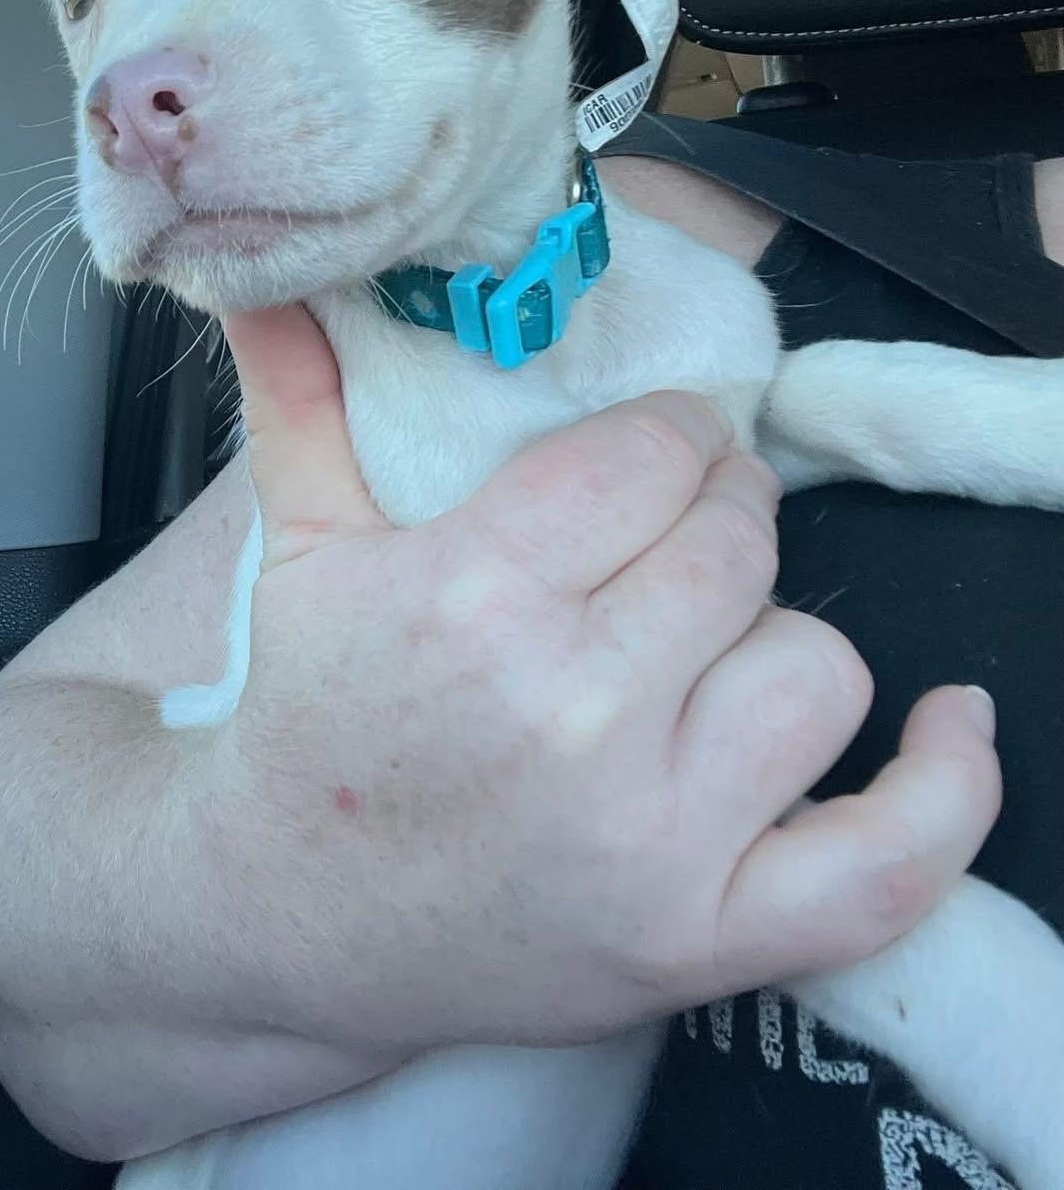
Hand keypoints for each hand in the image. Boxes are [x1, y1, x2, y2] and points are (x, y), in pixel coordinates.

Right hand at [212, 304, 1001, 1053]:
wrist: (283, 920)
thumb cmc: (306, 724)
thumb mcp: (302, 553)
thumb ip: (301, 403)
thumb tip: (271, 281)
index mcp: (475, 596)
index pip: (653, 455)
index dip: (672, 435)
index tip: (659, 448)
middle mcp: (572, 713)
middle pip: (737, 545)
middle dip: (719, 514)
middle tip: (679, 531)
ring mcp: (648, 838)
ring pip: (815, 664)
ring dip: (771, 637)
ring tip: (706, 646)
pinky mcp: (698, 939)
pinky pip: (884, 862)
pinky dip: (943, 792)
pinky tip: (948, 722)